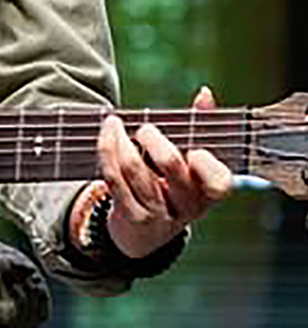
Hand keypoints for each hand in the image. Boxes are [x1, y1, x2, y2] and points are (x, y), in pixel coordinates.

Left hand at [96, 86, 232, 259]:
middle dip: (153, 137)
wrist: (144, 233)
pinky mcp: (130, 216)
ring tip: (114, 123)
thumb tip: (205, 94)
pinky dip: (108, 149)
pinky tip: (108, 133)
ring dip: (121, 139)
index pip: (219, 182)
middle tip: (145, 130)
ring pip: (135, 168)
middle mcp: (187, 206)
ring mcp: (158, 214)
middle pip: (170, 163)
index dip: (206, 163)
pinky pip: (114, 178)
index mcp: (209, 192)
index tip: (193, 150)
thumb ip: (199, 127)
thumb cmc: (172, 185)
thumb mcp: (192, 165)